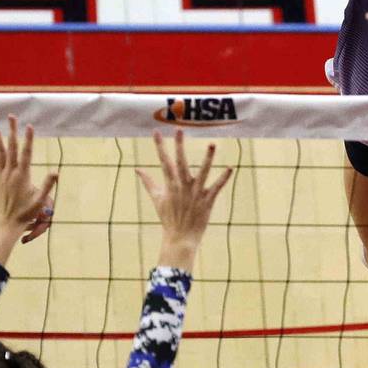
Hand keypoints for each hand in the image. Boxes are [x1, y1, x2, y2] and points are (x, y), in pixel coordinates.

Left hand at [0, 117, 58, 238]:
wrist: (6, 224)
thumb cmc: (25, 214)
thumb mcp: (40, 201)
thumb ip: (47, 185)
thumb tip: (56, 172)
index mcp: (22, 176)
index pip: (26, 153)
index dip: (28, 139)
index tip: (29, 126)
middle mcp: (10, 172)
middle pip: (11, 147)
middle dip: (12, 130)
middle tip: (11, 116)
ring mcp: (0, 175)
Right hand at [136, 130, 233, 270]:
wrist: (179, 238)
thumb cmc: (168, 218)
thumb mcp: (157, 199)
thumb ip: (148, 182)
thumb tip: (137, 169)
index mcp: (170, 184)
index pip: (164, 161)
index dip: (159, 146)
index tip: (156, 131)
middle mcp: (182, 187)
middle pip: (180, 162)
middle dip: (179, 145)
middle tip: (179, 129)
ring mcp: (195, 194)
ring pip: (202, 172)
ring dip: (208, 158)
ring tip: (212, 144)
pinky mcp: (207, 201)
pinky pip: (216, 188)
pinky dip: (223, 179)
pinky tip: (230, 168)